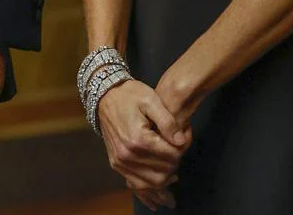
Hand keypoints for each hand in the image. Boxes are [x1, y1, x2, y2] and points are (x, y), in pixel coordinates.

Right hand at [98, 78, 192, 211]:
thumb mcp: (151, 100)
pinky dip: (148, 192)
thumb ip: (168, 122)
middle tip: (182, 150)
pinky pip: (134, 185)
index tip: (187, 136)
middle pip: (161, 172)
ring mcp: (120, 162)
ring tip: (176, 177)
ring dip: (165, 182)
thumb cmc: (130, 95)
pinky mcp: (117, 164)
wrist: (106, 97)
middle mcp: (128, 155)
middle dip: (175, 163)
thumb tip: (182, 142)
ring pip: (149, 183)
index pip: (169, 155)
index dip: (183, 148)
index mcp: (138, 139)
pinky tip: (159, 197)